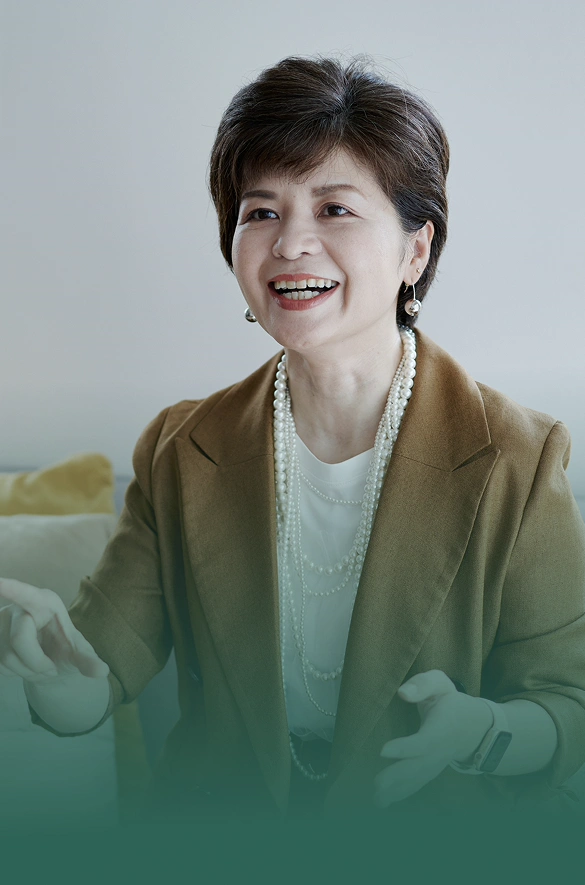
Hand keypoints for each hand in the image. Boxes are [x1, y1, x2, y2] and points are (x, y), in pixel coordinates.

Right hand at [0, 577, 108, 682]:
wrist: (49, 664)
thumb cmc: (65, 649)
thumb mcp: (80, 654)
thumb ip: (88, 661)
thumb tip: (101, 671)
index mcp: (45, 602)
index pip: (25, 594)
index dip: (10, 587)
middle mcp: (19, 608)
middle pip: (19, 640)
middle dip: (36, 662)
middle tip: (51, 668)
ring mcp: (1, 623)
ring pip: (7, 656)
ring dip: (26, 670)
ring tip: (40, 666)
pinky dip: (14, 672)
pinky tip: (25, 666)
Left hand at [374, 669, 492, 807]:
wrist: (475, 727)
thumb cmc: (451, 702)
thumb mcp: (440, 684)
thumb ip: (423, 684)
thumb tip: (403, 693)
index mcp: (440, 729)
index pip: (423, 742)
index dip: (405, 748)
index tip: (383, 751)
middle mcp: (439, 751)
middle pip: (418, 767)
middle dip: (397, 776)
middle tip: (377, 784)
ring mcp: (435, 764)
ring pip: (416, 780)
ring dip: (396, 791)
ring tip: (376, 801)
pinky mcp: (430, 771)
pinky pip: (416, 784)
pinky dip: (400, 794)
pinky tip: (383, 802)